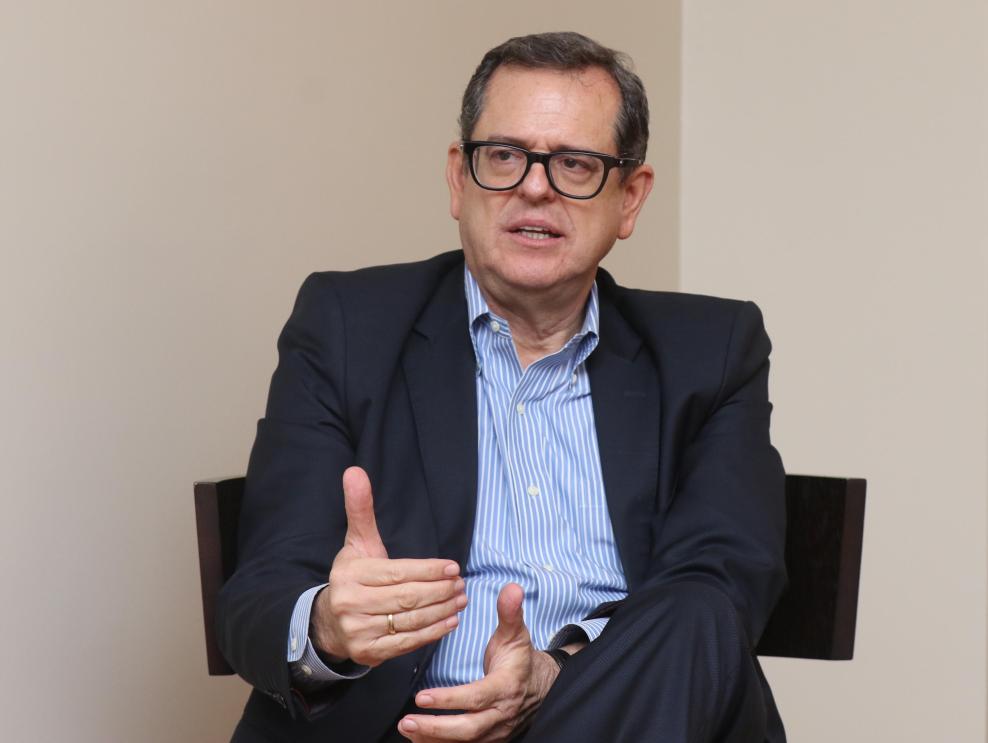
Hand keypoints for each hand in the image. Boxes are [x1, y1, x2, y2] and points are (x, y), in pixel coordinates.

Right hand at [311, 466, 466, 666]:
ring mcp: (358, 631)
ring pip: (409, 620)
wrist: (328, 622)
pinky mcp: (367, 653)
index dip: (429, 570)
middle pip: (407, 598)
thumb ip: (360, 509)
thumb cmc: (353, 577)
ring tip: (461, 600)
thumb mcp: (357, 543)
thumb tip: (355, 471)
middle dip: (439, 591)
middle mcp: (351, 603)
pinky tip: (450, 622)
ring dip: (441, 611)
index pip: (398, 573)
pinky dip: (431, 633)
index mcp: (351, 575)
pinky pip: (406, 643)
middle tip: (462, 585)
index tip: (453, 567)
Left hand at [397, 584, 558, 741]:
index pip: (476, 697)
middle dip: (436, 728)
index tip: (422, 697)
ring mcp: (495, 731)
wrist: (541, 688)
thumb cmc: (520, 660)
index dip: (449, 700)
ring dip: (434, 740)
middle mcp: (501, 715)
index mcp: (506, 687)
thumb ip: (510, 612)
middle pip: (468, 728)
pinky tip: (418, 740)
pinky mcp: (489, 741)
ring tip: (407, 730)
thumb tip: (512, 588)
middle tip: (407, 721)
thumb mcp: (516, 634)